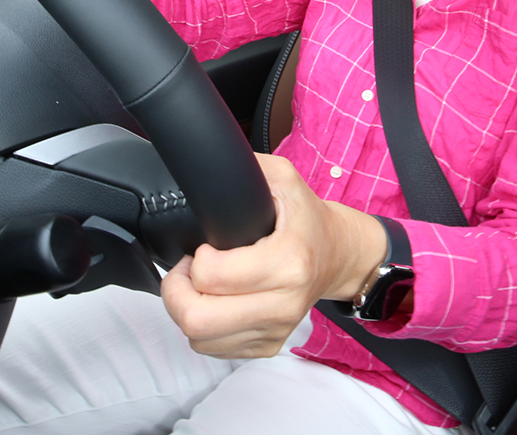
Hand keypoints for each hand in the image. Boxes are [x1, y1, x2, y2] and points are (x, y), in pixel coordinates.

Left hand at [160, 153, 388, 357]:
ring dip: (188, 310)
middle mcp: (284, 303)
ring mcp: (276, 329)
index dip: (194, 259)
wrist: (339, 254)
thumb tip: (205, 166)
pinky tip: (216, 302)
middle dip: (177, 292)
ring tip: (201, 285)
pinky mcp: (269, 345)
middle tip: (185, 271)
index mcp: (287, 261)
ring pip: (200, 340)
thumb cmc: (307, 217)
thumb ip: (244, 168)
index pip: (210, 276)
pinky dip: (205, 329)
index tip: (204, 246)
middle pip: (198, 320)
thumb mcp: (281, 177)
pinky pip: (215, 350)